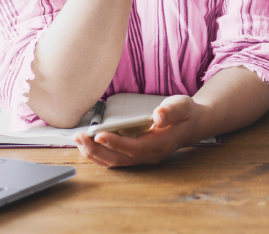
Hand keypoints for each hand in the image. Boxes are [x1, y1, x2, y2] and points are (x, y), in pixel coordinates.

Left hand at [72, 95, 199, 166]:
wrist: (191, 125)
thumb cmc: (185, 114)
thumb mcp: (183, 106)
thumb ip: (171, 111)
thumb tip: (157, 115)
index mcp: (160, 143)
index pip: (135, 148)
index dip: (116, 143)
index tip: (98, 135)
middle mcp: (150, 155)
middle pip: (120, 159)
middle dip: (97, 151)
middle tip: (79, 137)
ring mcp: (142, 158)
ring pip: (115, 162)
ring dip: (94, 154)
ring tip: (78, 139)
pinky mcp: (135, 156)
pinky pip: (114, 159)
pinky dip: (98, 154)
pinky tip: (86, 144)